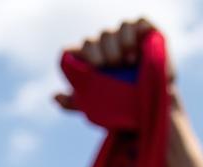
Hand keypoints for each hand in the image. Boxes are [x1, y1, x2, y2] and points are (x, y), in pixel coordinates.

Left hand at [55, 18, 171, 109]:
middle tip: (110, 66)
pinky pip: (135, 23)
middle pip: (93, 40)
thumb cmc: (119, 104)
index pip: (74, 50)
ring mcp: (122, 37)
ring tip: (125, 63)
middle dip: (100, 53)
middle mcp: (103, 46)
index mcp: (88, 61)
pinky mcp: (143, 31)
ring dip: (117, 44)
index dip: (80, 54)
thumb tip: (54, 96)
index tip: (92, 67)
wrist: (148, 107)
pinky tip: (135, 50)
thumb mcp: (94, 107)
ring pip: (112, 31)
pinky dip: (132, 34)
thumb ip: (72, 103)